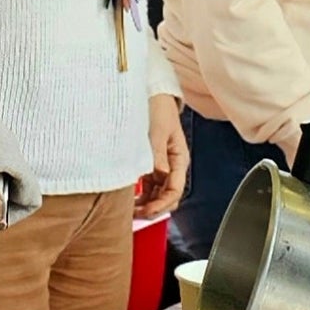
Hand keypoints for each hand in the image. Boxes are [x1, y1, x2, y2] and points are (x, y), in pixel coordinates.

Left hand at [136, 96, 188, 218]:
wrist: (151, 93)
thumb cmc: (158, 107)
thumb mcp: (157, 130)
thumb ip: (157, 153)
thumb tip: (159, 174)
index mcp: (179, 158)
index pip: (174, 190)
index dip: (161, 204)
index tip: (146, 211)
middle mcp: (172, 165)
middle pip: (167, 196)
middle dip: (154, 208)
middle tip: (136, 216)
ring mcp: (161, 165)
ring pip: (157, 193)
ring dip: (146, 204)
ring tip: (130, 211)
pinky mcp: (150, 162)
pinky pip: (148, 185)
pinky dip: (140, 194)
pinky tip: (130, 199)